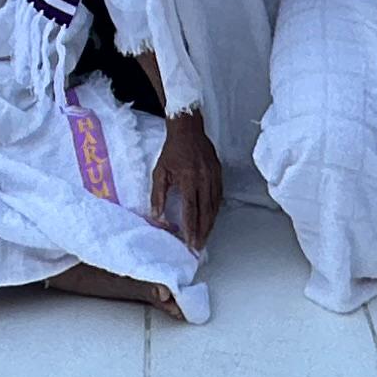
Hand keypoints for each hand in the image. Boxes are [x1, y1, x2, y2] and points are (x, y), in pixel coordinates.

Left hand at [151, 110, 221, 249]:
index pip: (191, 209)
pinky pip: (219, 196)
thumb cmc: (172, 151)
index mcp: (188, 178)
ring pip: (215, 206)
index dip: (190, 227)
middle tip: (199, 246)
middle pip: (206, 211)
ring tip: (205, 237)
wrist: (188, 130)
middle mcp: (204, 179)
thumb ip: (158, 195)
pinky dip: (216, 210)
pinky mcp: (219, 173)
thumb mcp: (160, 172)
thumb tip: (157, 215)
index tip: (189, 241)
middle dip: (203, 231)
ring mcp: (214, 176)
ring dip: (210, 224)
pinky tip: (212, 219)